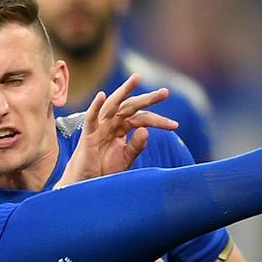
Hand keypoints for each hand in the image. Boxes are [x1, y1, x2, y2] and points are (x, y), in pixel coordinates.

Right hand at [58, 75, 180, 185]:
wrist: (87, 183)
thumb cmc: (105, 169)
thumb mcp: (126, 158)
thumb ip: (136, 145)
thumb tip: (146, 130)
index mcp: (122, 127)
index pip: (142, 118)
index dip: (159, 121)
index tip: (175, 125)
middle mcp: (112, 122)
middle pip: (131, 106)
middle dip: (147, 99)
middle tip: (165, 92)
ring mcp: (100, 126)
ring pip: (113, 105)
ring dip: (124, 91)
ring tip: (136, 79)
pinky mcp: (88, 134)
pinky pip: (91, 118)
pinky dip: (95, 106)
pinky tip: (102, 95)